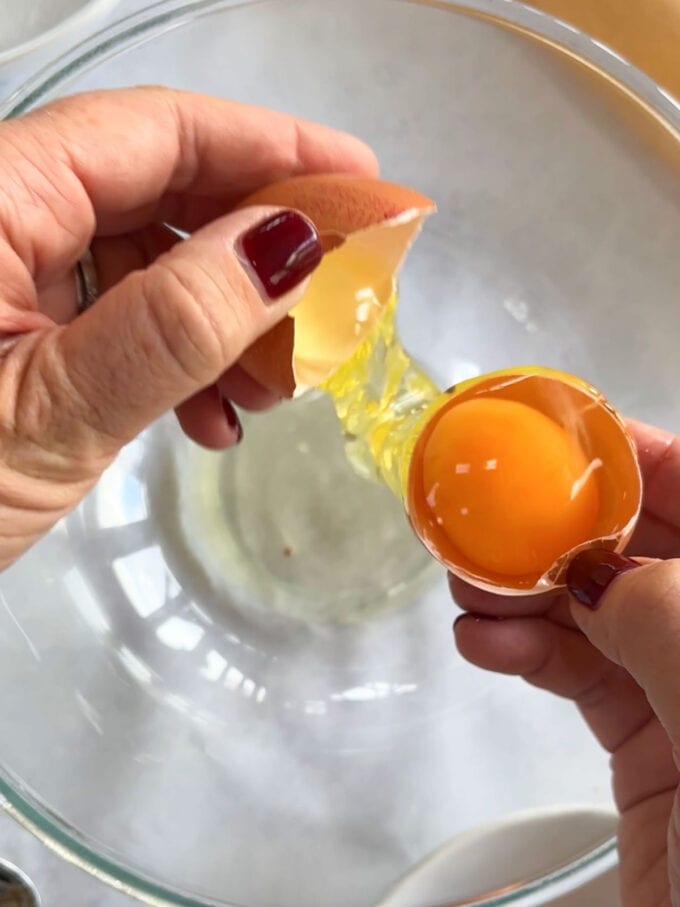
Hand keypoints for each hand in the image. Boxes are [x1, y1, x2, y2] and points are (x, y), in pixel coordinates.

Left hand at [0, 87, 376, 569]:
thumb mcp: (55, 411)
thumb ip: (173, 326)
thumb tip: (292, 247)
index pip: (154, 133)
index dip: (271, 146)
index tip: (363, 182)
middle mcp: (4, 220)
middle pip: (163, 193)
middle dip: (260, 250)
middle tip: (338, 300)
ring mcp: (15, 279)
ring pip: (153, 262)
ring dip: (229, 320)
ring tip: (276, 387)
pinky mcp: (27, 332)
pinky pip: (126, 317)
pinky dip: (183, 360)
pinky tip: (212, 417)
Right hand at [451, 420, 679, 906]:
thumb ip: (658, 605)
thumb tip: (599, 578)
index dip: (626, 454)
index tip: (553, 436)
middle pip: (633, 544)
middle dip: (554, 526)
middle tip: (488, 518)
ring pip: (593, 607)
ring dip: (522, 591)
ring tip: (470, 586)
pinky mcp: (645, 736)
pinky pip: (574, 670)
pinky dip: (523, 651)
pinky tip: (486, 645)